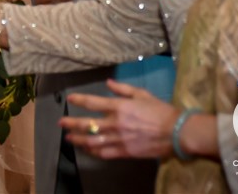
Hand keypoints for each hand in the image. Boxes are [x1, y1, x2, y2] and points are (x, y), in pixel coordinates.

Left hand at [61, 79, 178, 159]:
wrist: (177, 132)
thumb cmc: (160, 111)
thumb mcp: (142, 94)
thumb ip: (123, 89)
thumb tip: (108, 83)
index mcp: (119, 107)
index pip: (92, 102)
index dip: (79, 100)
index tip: (70, 99)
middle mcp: (115, 123)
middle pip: (87, 124)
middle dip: (71, 123)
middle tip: (61, 123)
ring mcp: (119, 139)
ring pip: (92, 141)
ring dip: (78, 139)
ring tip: (69, 138)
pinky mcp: (125, 152)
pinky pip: (104, 153)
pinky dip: (93, 151)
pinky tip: (86, 149)